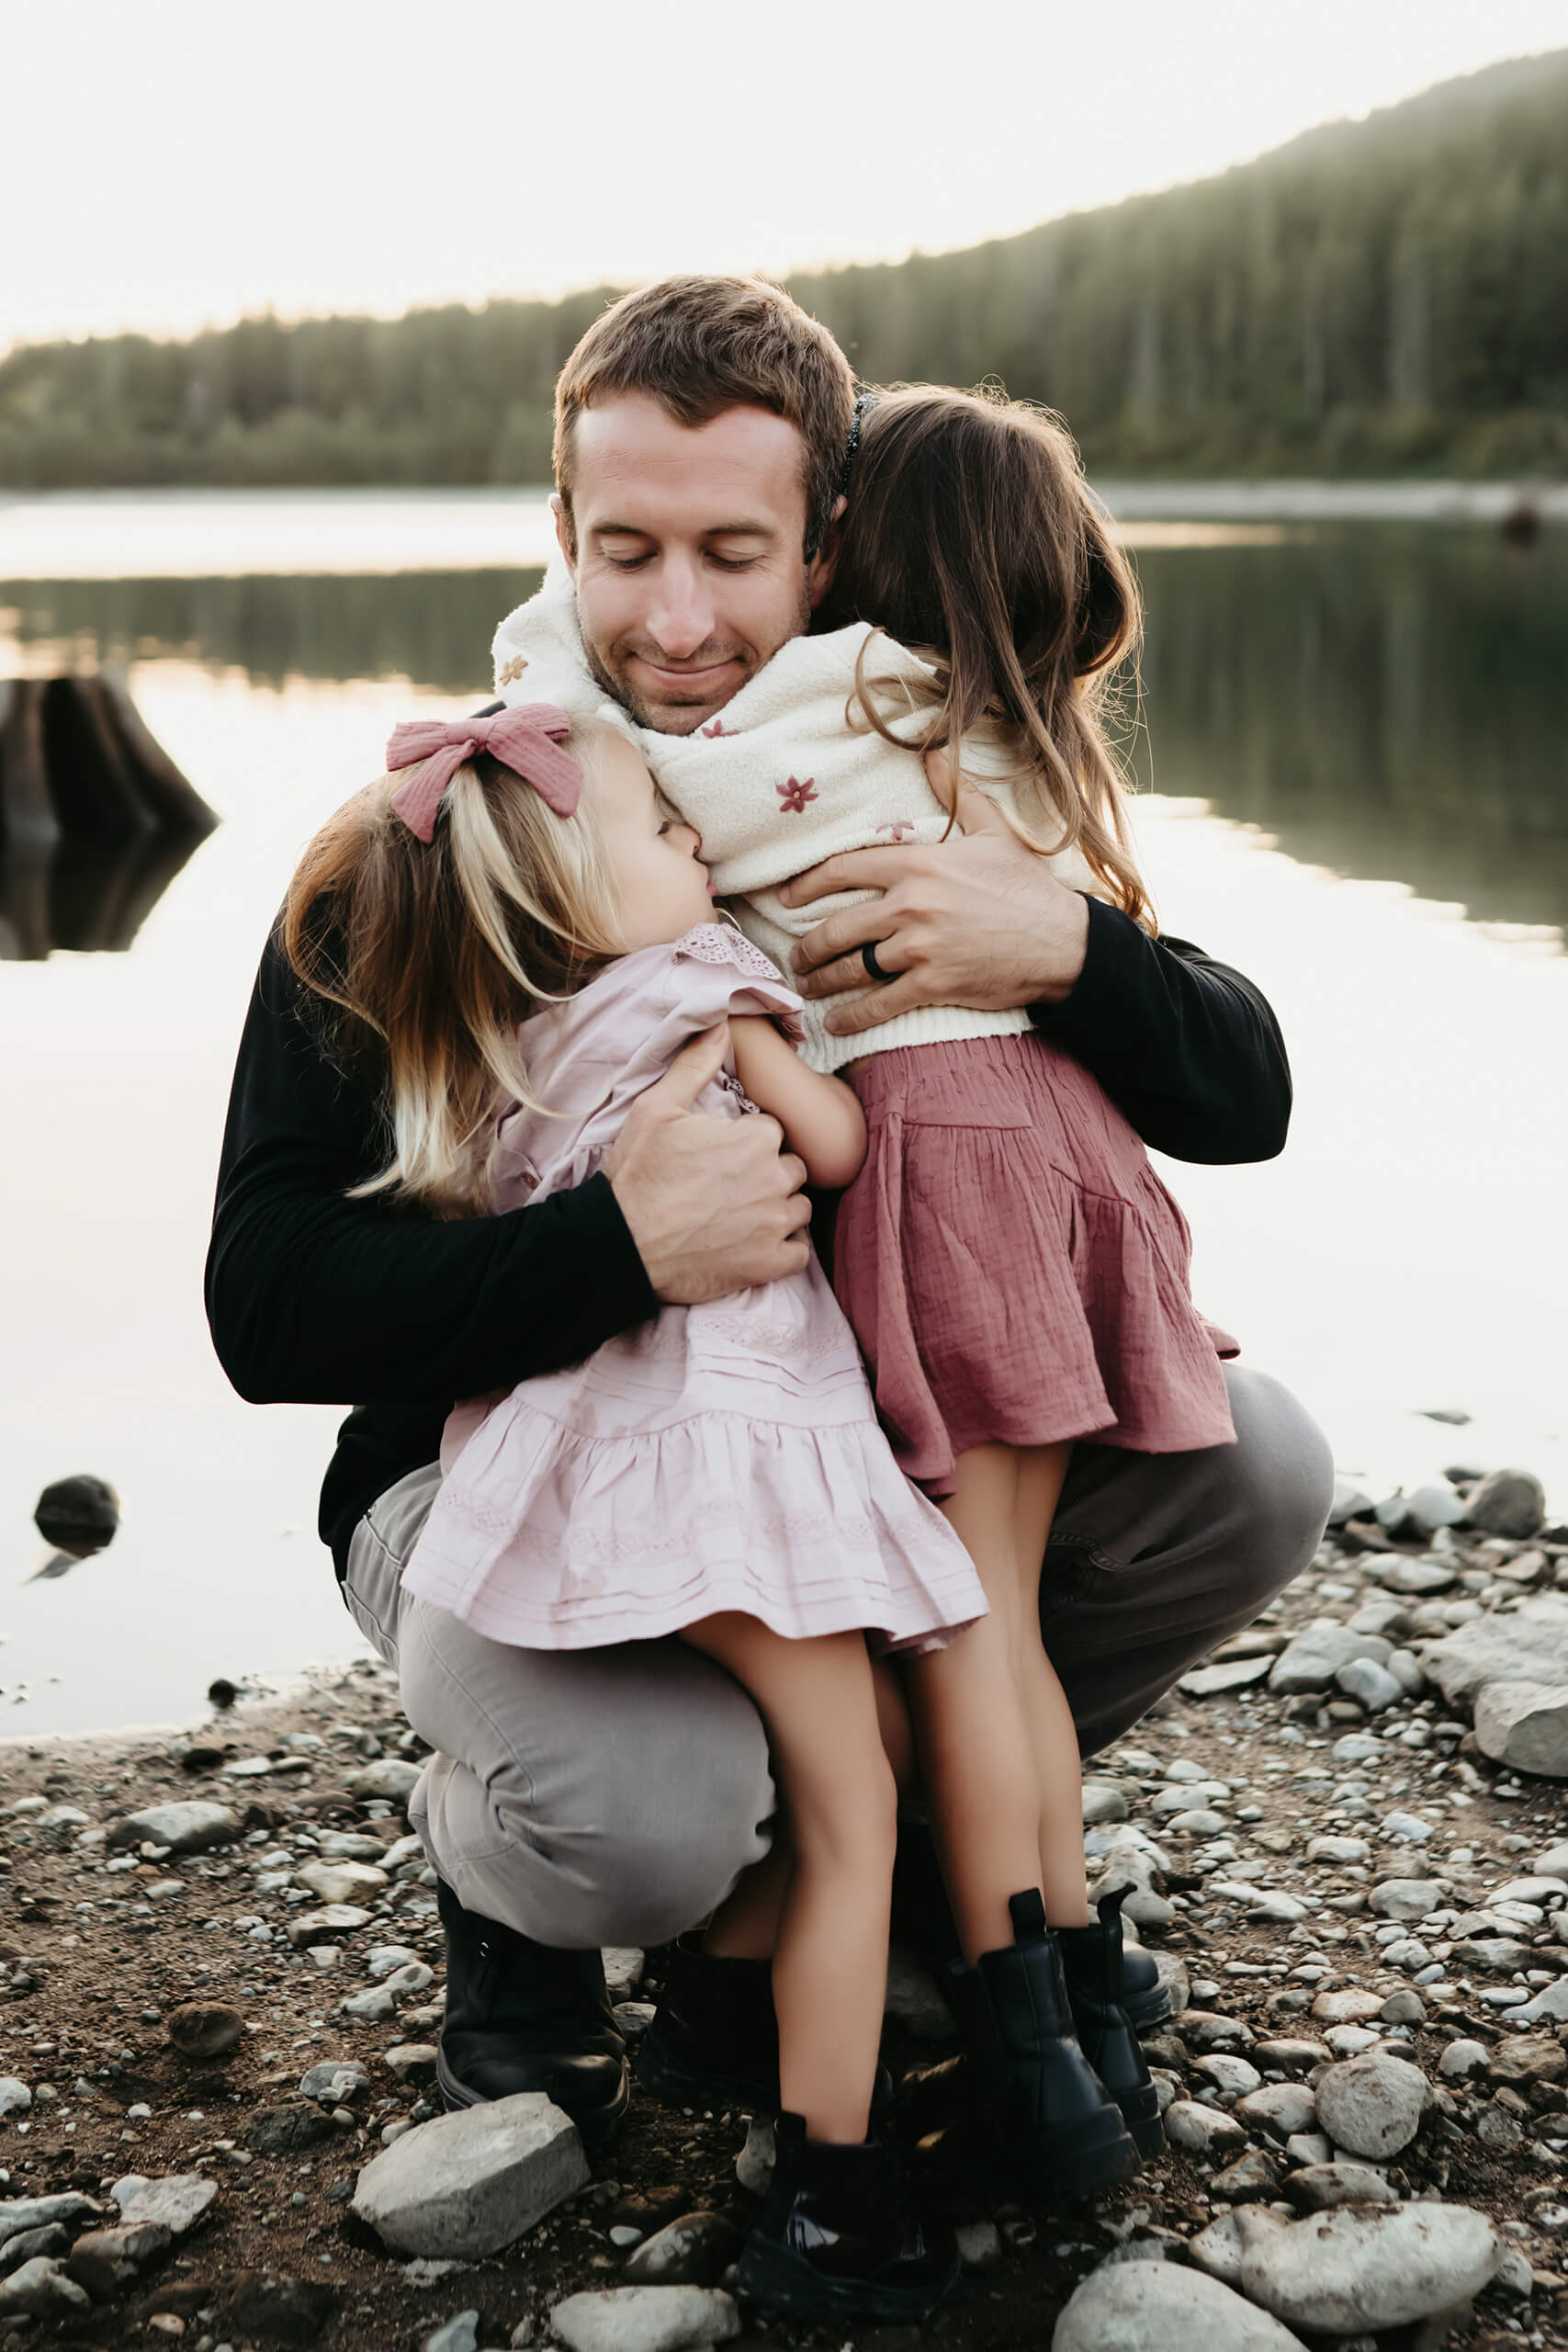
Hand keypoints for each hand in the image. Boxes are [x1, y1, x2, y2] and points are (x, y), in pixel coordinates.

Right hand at [604, 1022, 810, 1301]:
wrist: (623, 1242)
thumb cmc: (638, 1174)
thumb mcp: (657, 1108)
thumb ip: (695, 1065)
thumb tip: (720, 1025)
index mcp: (757, 1138)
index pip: (773, 1132)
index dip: (748, 1142)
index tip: (723, 1155)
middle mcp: (775, 1178)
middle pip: (791, 1168)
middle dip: (769, 1174)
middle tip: (731, 1185)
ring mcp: (775, 1223)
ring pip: (799, 1209)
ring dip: (779, 1209)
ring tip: (743, 1214)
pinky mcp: (770, 1263)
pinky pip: (798, 1252)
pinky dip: (783, 1249)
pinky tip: (755, 1244)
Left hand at [780, 750, 1090, 1039]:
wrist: (1062, 942)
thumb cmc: (1026, 887)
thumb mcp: (994, 832)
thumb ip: (958, 795)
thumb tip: (932, 755)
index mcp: (919, 864)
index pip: (844, 869)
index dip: (806, 886)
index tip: (786, 899)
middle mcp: (912, 904)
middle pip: (839, 927)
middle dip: (809, 947)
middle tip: (796, 957)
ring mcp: (920, 947)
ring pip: (852, 968)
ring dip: (822, 982)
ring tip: (809, 987)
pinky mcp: (933, 985)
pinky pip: (878, 1004)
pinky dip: (851, 1017)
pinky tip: (833, 1022)